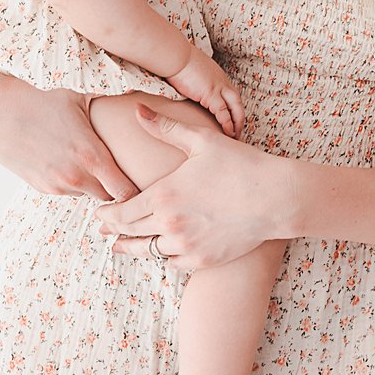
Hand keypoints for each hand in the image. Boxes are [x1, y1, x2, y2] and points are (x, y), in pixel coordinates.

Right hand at [0, 59, 137, 200]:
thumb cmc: (39, 93)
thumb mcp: (80, 91)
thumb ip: (116, 94)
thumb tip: (153, 82)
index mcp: (90, 155)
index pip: (127, 193)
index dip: (139, 190)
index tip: (146, 181)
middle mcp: (74, 177)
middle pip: (110, 199)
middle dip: (120, 190)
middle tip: (131, 176)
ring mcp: (55, 185)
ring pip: (88, 195)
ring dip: (96, 185)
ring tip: (100, 165)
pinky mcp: (40, 186)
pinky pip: (68, 191)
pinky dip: (76, 182)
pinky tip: (74, 161)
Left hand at [95, 104, 290, 270]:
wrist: (275, 198)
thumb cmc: (240, 164)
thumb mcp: (201, 140)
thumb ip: (165, 128)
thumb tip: (136, 111)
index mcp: (164, 195)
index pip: (122, 211)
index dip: (107, 213)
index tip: (99, 213)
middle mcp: (170, 224)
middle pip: (130, 233)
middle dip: (114, 231)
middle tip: (103, 230)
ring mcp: (186, 245)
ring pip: (149, 251)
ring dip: (133, 248)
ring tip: (121, 246)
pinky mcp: (202, 260)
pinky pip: (173, 263)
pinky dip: (163, 256)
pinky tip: (159, 251)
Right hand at [166, 50, 244, 137]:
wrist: (174, 55)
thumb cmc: (177, 59)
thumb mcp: (190, 68)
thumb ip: (193, 77)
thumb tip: (186, 82)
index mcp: (216, 74)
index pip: (229, 92)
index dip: (232, 105)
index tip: (231, 115)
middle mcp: (221, 80)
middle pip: (237, 100)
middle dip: (239, 115)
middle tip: (239, 129)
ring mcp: (217, 87)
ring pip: (235, 107)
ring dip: (237, 122)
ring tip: (236, 135)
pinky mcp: (210, 94)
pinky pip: (222, 112)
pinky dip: (227, 123)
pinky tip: (227, 132)